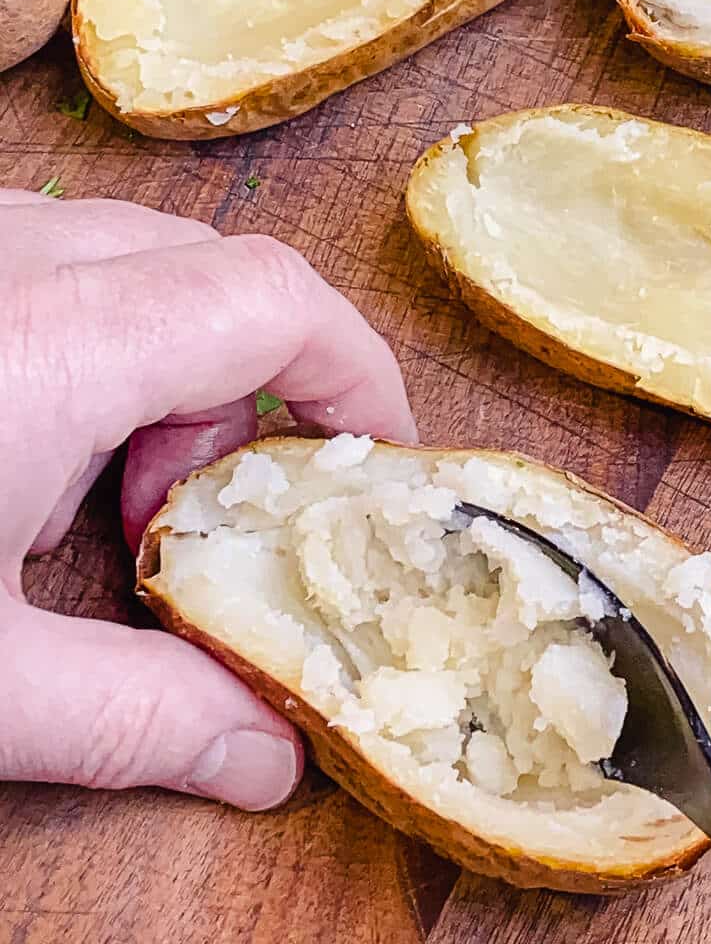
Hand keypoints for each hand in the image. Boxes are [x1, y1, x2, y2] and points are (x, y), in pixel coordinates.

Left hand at [0, 189, 414, 812]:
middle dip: (243, 393)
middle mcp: (20, 256)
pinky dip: (85, 338)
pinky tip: (19, 447)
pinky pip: (58, 259)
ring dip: (158, 367)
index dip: (353, 374)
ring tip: (92, 496)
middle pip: (217, 275)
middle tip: (195, 517)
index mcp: (54, 345)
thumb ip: (132, 717)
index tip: (371, 461)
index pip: (275, 299)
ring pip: (135, 259)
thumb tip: (266, 757)